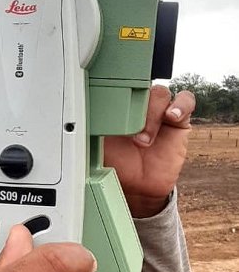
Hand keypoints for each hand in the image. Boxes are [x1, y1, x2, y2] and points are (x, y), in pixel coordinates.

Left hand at [104, 85, 194, 217]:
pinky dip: (180, 105)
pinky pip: (186, 101)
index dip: (117, 89)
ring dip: (152, 113)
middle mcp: (138, 105)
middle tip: (126, 133)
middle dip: (133, 107)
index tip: (109, 102)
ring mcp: (159, 112)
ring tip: (144, 139)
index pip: (118, 85)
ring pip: (160, 93)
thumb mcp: (97, 144)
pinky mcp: (178, 121)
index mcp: (116, 106)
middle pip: (141, 87)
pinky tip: (171, 117)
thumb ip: (95, 126)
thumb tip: (85, 110)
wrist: (137, 187)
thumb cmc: (116, 164)